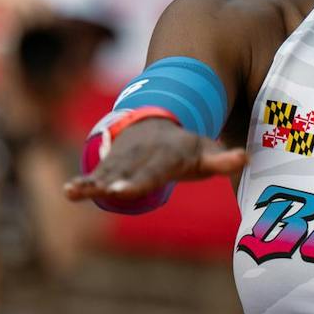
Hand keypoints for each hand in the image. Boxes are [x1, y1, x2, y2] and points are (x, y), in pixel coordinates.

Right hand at [62, 117, 246, 207]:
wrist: (158, 119)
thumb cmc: (186, 147)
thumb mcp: (206, 152)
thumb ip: (223, 159)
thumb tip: (245, 158)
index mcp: (165, 156)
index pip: (153, 172)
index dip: (140, 182)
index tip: (126, 191)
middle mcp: (140, 157)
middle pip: (126, 173)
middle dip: (115, 183)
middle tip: (107, 193)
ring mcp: (122, 159)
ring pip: (106, 172)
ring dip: (91, 183)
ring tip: (74, 192)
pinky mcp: (109, 164)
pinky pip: (95, 173)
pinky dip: (82, 182)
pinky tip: (68, 192)